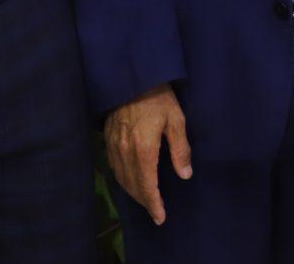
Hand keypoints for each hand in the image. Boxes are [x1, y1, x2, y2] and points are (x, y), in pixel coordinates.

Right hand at [105, 83, 192, 224]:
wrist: (131, 76)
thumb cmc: (158, 96)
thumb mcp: (176, 120)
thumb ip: (180, 149)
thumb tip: (185, 175)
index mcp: (143, 149)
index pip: (147, 185)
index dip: (153, 204)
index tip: (160, 218)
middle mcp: (125, 151)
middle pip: (132, 185)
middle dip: (144, 201)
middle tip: (155, 212)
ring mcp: (114, 145)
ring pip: (121, 177)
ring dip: (132, 192)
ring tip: (145, 200)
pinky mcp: (107, 138)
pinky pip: (113, 166)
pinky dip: (122, 179)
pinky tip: (129, 180)